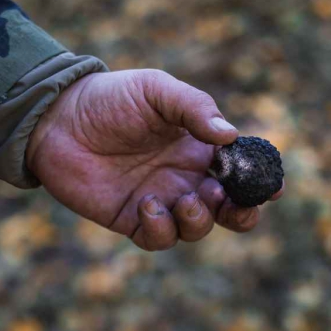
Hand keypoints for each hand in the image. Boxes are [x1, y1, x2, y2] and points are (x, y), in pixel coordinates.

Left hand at [26, 69, 282, 250]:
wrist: (57, 119)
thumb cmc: (109, 98)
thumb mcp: (156, 91)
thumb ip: (194, 109)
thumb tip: (229, 136)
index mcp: (199, 147)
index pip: (240, 171)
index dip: (261, 182)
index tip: (273, 187)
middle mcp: (184, 178)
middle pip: (228, 210)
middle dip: (241, 213)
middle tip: (231, 203)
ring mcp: (160, 201)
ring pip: (196, 229)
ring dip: (200, 221)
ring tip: (187, 198)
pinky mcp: (131, 220)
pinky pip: (158, 239)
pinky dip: (161, 228)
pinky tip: (148, 205)